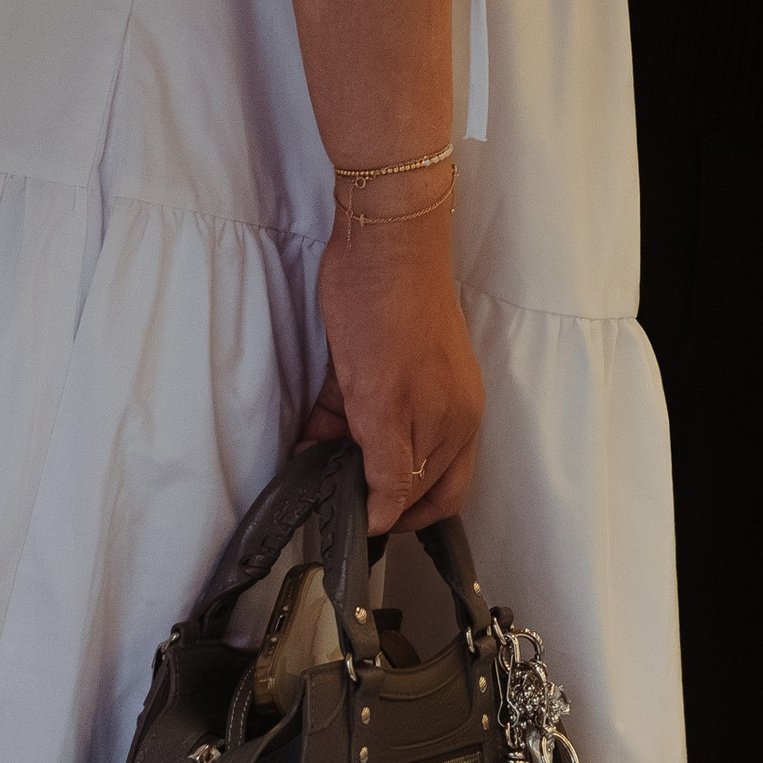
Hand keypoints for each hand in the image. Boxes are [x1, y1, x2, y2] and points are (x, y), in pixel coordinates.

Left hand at [298, 212, 485, 533]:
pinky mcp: (383, 362)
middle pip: (411, 475)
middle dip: (372, 492)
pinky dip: (335, 427)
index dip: (393, 519)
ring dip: (346, 459)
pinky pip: (361, 412)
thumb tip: (385, 519)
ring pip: (380, 444)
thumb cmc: (391, 315)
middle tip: (329, 502)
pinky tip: (305, 437)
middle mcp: (443, 408)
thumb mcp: (386, 406)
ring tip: (307, 470)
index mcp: (457, 424)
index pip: (434, 498)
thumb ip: (389, 469)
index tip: (350, 527)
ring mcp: (414, 383)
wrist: (382, 236)